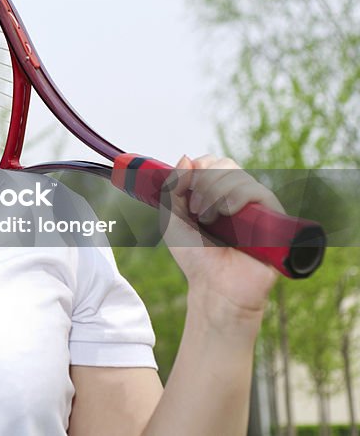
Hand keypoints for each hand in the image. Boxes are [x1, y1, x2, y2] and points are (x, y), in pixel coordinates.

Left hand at [161, 155, 279, 325]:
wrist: (215, 287)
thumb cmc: (195, 256)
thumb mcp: (172, 218)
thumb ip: (174, 187)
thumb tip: (186, 157)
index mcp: (217, 193)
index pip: (214, 161)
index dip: (199, 167)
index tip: (187, 187)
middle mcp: (239, 197)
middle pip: (225, 164)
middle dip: (203, 182)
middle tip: (196, 210)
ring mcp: (257, 207)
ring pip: (239, 176)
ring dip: (215, 193)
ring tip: (208, 220)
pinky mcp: (273, 218)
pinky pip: (259, 191)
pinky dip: (237, 196)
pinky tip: (226, 213)